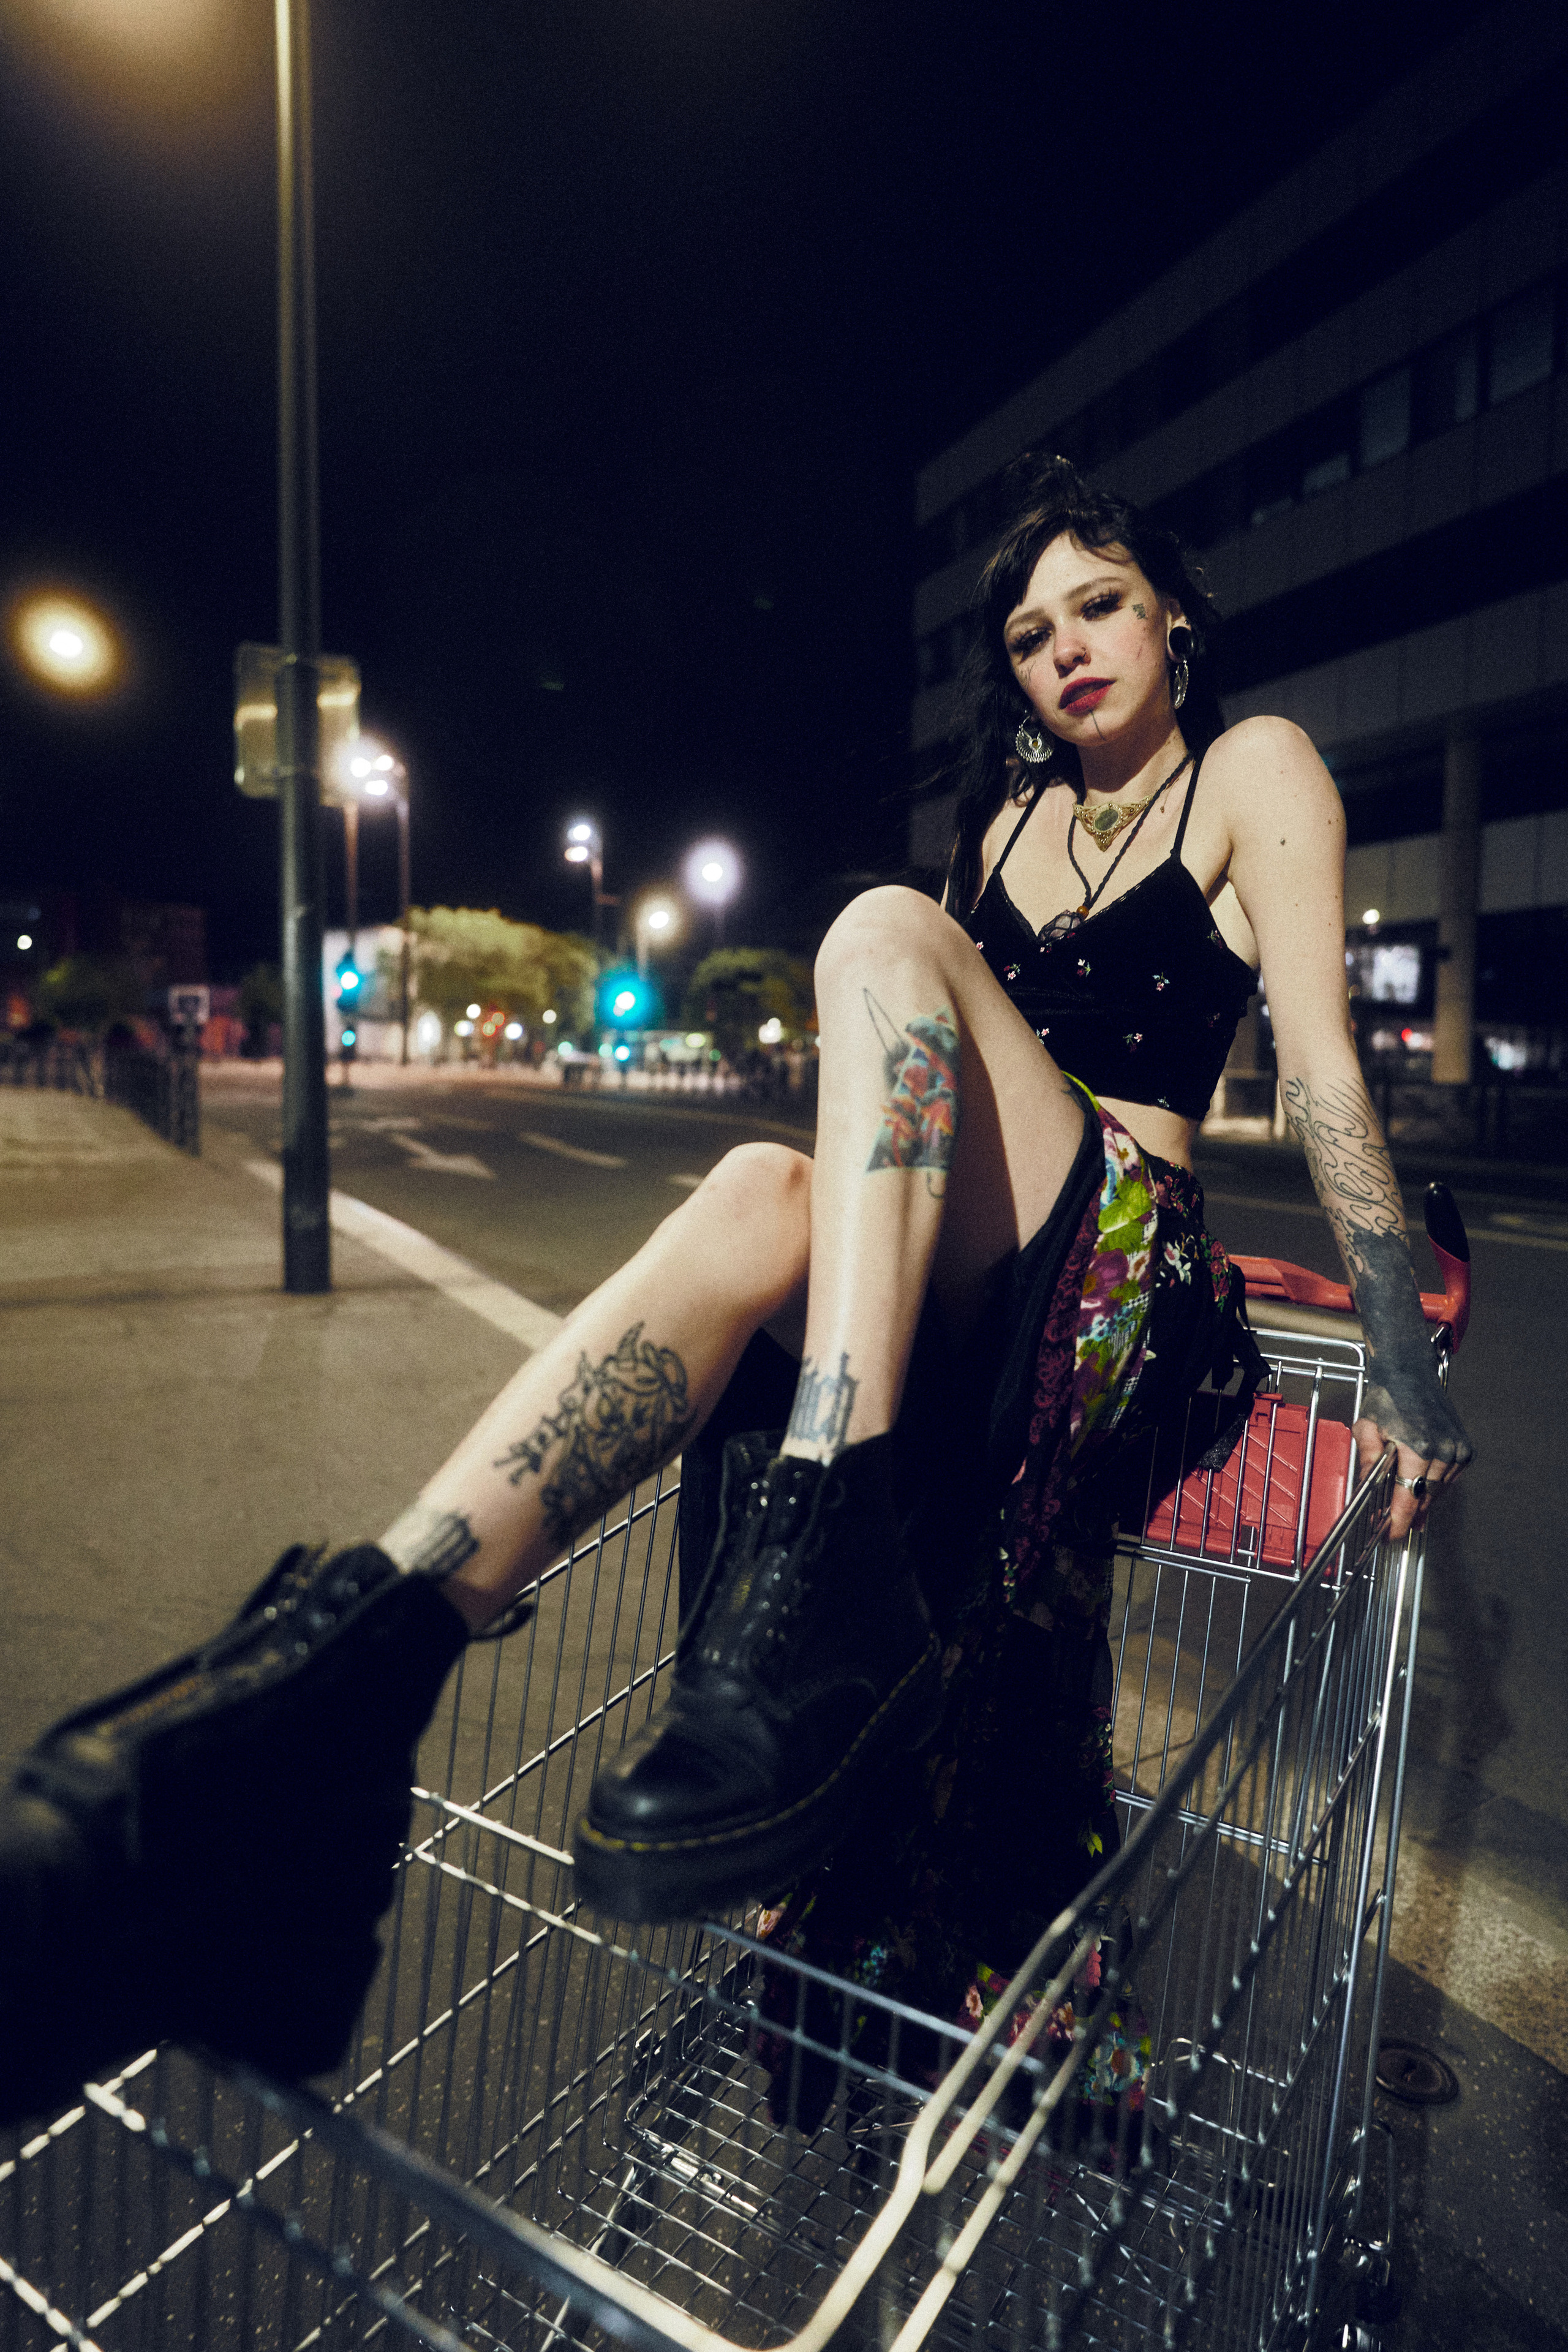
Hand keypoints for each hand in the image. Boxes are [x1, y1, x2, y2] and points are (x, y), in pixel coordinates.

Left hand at [1352, 1379, 1471, 1540]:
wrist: (1410, 1372)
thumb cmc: (1386, 1397)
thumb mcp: (1366, 1427)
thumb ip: (1367, 1460)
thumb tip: (1366, 1490)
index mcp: (1419, 1448)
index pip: (1410, 1496)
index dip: (1399, 1520)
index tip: (1391, 1536)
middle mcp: (1444, 1451)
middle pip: (1425, 1498)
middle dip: (1408, 1515)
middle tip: (1391, 1527)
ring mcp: (1458, 1451)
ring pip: (1438, 1491)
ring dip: (1421, 1501)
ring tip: (1404, 1512)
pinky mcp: (1465, 1449)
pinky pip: (1448, 1480)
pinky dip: (1434, 1487)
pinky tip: (1420, 1490)